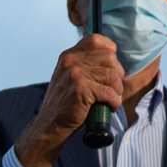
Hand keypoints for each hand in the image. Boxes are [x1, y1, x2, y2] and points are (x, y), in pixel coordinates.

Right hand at [11, 35, 123, 166]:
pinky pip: (110, 92)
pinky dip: (114, 102)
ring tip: (111, 99)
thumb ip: (85, 65)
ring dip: (117, 90)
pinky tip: (109, 107)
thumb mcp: (70, 77)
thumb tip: (113, 59)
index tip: (112, 66)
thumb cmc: (66, 104)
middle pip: (109, 57)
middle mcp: (70, 61)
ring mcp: (75, 74)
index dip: (110, 50)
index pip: (95, 40)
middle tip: (112, 88)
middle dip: (117, 74)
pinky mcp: (80, 89)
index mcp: (68, 56)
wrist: (50, 125)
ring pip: (113, 75)